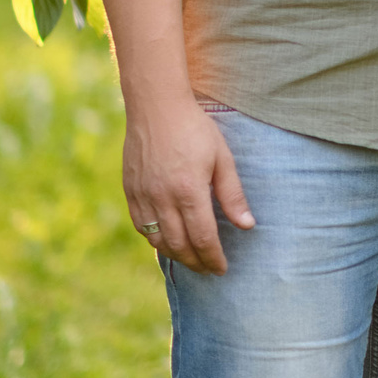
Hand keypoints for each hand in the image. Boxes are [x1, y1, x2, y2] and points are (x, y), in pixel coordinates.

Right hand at [124, 98, 255, 273]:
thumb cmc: (194, 128)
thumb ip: (232, 194)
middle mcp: (162, 198)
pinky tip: (167, 241)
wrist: (156, 107)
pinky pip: (141, 227)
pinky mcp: (130, 191)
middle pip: (179, 245)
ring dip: (176, 255)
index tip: (222, 268)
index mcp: (188, 190)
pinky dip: (155, 240)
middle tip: (209, 270)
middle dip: (196, 263)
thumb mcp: (222, 157)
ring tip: (192, 260)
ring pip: (157, 240)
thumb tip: (247, 226)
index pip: (203, 238)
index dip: (213, 258)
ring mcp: (143, 196)